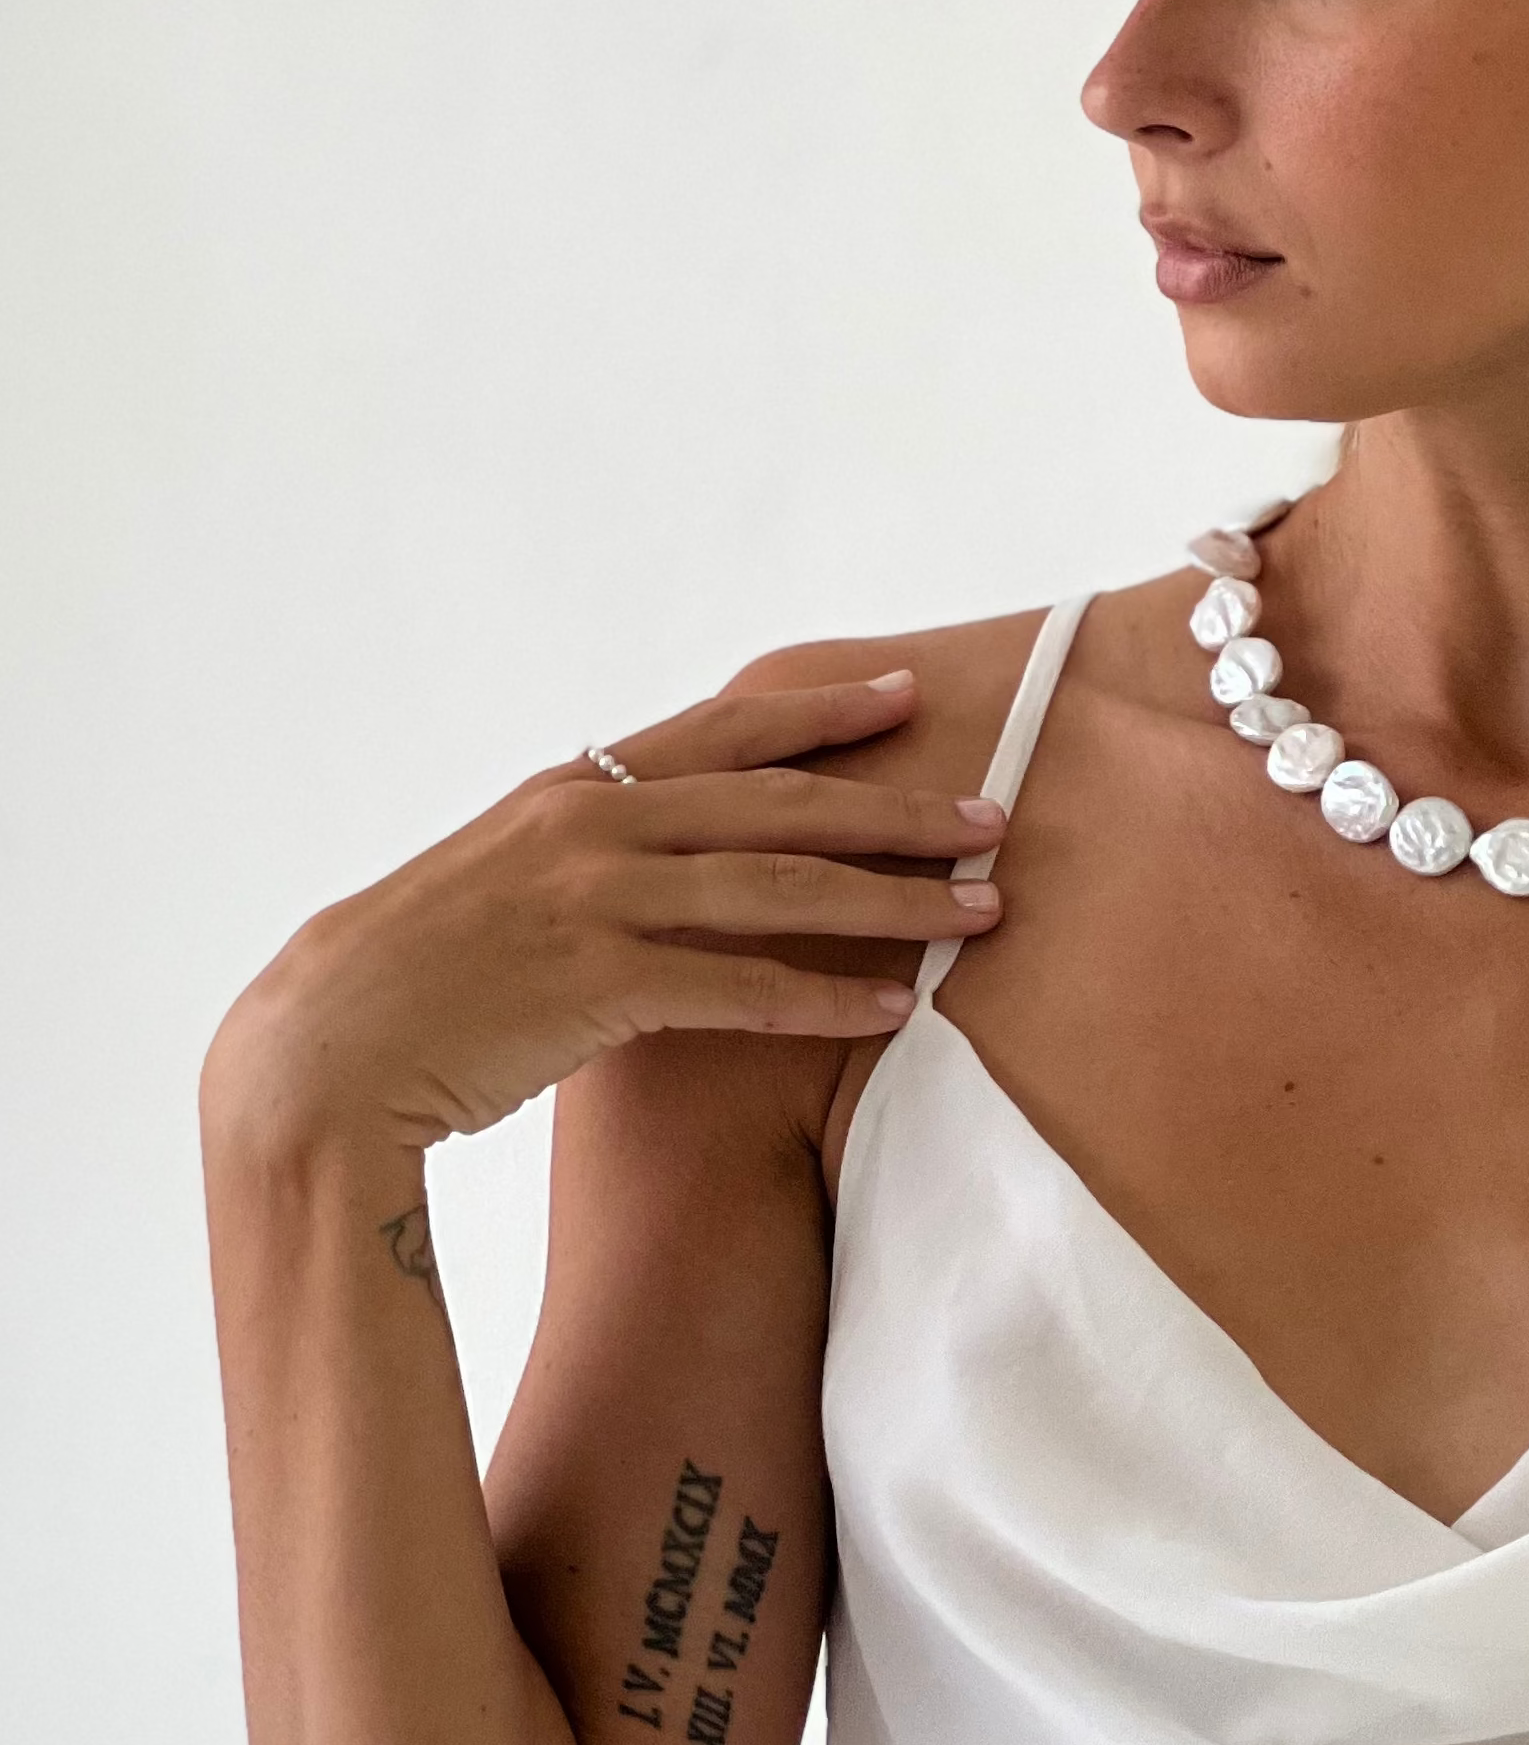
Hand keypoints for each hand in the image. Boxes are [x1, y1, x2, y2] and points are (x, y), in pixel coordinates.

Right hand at [203, 672, 1001, 1156]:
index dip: (824, 712)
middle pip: (780, 805)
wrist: (321, 1050)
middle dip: (896, 809)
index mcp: (576, 791)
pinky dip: (824, 996)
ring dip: (891, 901)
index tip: (910, 694)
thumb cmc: (420, 972)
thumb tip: (680, 841)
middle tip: (992, 815)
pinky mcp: (596, 986)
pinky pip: (739, 989)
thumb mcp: (509, 873)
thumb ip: (598, 845)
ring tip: (980, 911)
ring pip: (779, 891)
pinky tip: (896, 1006)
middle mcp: (594, 829)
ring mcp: (595, 904)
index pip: (726, 732)